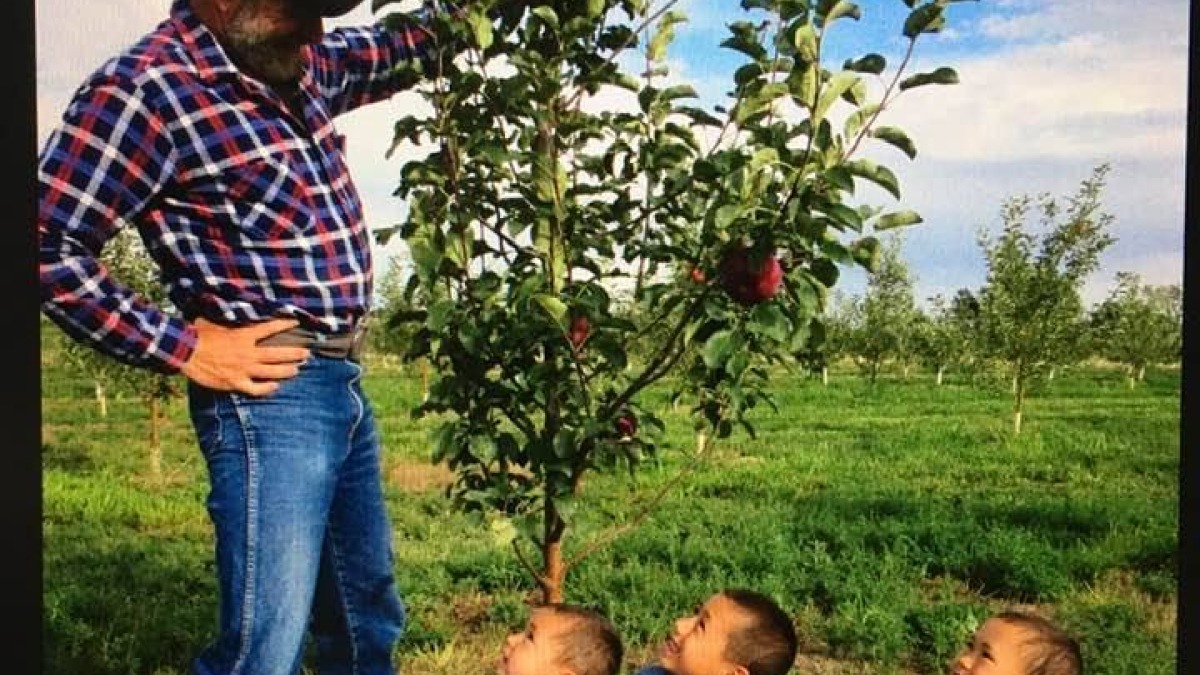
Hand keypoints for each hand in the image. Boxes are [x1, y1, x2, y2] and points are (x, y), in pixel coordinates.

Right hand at [179, 318, 311, 395]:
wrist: (185, 352)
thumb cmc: (197, 334)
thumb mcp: (214, 320)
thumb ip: (225, 316)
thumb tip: (225, 301)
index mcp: (243, 336)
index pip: (269, 328)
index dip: (284, 324)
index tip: (295, 322)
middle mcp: (247, 353)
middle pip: (278, 354)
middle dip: (295, 354)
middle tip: (306, 353)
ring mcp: (243, 369)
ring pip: (272, 372)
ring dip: (286, 370)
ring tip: (296, 369)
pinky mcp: (235, 383)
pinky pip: (256, 389)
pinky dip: (267, 388)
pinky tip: (274, 387)